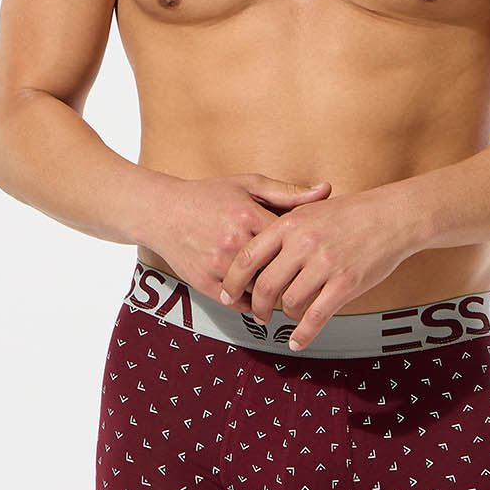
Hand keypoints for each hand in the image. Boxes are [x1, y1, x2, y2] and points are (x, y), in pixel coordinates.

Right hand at [142, 172, 332, 311]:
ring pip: (260, 291)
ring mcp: (218, 266)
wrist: (163, 212)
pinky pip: (239, 303)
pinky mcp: (205, 284)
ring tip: (294, 294)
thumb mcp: (248, 185)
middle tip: (315, 282)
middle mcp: (233, 243)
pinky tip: (266, 300)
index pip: (291, 241)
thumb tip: (326, 191)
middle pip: (279, 270)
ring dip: (278, 295)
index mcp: (247, 216)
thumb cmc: (209, 196)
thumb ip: (288, 192)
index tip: (321, 255)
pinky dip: (255, 304)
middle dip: (298, 278)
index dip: (309, 250)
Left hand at [217, 188, 419, 349]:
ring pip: (289, 302)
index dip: (233, 280)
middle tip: (256, 313)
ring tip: (285, 316)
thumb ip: (284, 226)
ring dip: (283, 315)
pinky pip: (316, 317)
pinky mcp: (345, 284)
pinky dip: (302, 334)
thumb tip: (258, 250)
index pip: (248, 257)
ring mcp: (325, 265)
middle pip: (264, 285)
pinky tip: (297, 341)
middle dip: (256, 306)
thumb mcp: (311, 208)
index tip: (227, 293)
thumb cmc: (354, 212)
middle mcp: (303, 244)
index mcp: (290, 223)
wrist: (393, 216)